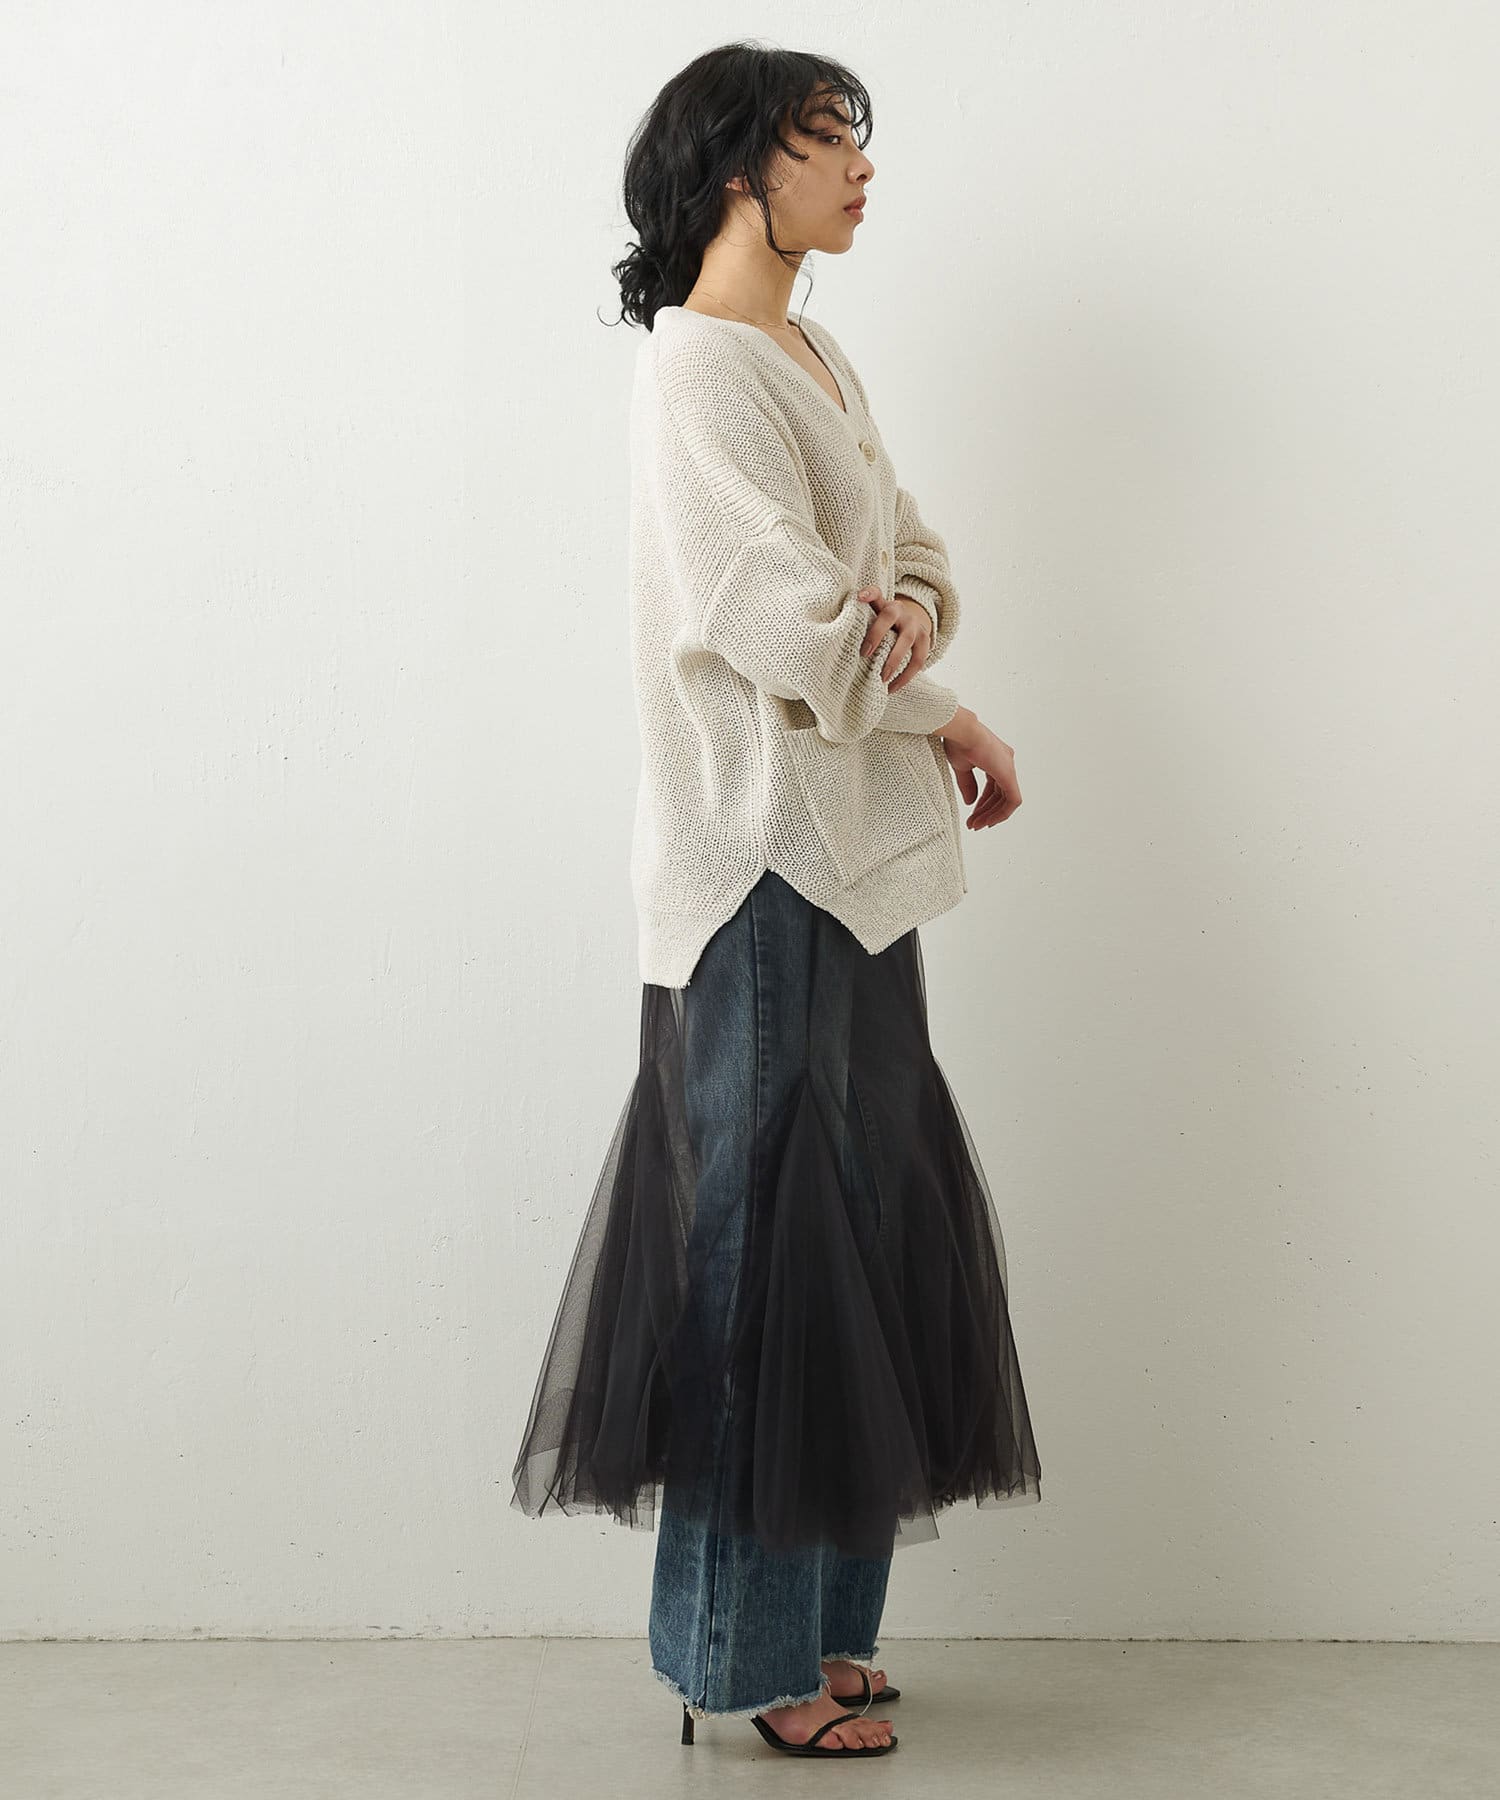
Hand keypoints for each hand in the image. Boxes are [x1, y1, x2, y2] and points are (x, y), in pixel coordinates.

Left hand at [853, 586, 932, 691]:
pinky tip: (892, 688)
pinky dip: (905, 677)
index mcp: (890, 606)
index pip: (878, 595)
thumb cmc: (887, 621)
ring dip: (895, 663)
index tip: (859, 597)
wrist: (913, 622)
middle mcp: (905, 614)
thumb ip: (865, 610)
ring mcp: (917, 629)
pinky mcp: (926, 643)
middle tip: (864, 655)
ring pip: (910, 645)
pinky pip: (918, 662)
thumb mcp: (877, 611)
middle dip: (878, 636)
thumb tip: (852, 604)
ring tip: (882, 680)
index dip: (870, 594)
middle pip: (892, 621)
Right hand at [940, 708, 1021, 828]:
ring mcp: (1008, 768)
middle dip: (986, 811)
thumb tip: (971, 802)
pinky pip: (1012, 800)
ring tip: (976, 825)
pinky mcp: (1008, 774)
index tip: (972, 814)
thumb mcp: (961, 767)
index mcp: (995, 759)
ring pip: (1006, 799)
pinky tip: (989, 821)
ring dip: (992, 814)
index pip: (993, 787)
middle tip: (974, 824)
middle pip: (999, 795)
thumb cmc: (958, 741)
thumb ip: (968, 785)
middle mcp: (1005, 762)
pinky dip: (1002, 812)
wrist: (961, 730)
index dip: (983, 803)